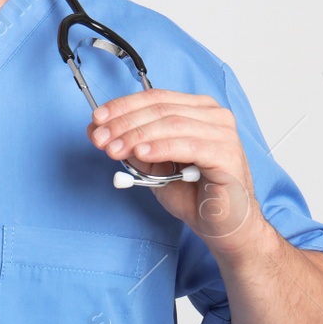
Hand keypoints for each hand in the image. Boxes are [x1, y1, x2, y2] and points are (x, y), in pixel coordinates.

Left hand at [86, 89, 258, 252]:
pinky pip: (187, 145)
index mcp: (198, 109)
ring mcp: (223, 132)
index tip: (96, 119)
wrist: (222, 225)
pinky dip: (160, 147)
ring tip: (113, 149)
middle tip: (99, 137)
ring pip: (171, 123)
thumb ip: (134, 146)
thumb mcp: (155, 166)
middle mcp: (213, 115)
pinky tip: (141, 154)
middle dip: (124, 123)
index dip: (123, 106)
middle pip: (160, 108)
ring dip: (136, 135)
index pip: (155, 98)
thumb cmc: (194, 194)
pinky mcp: (226, 154)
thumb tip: (100, 130)